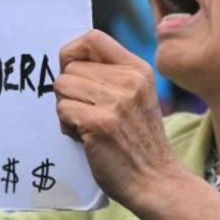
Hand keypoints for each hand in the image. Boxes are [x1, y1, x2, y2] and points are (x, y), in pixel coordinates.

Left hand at [55, 30, 179, 205]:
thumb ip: (112, 76)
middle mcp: (129, 80)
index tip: (73, 73)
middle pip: (70, 67)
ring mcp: (115, 102)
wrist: (156, 181)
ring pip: (62, 86)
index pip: (92, 38)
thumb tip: (69, 62)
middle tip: (85, 112)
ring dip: (65, 108)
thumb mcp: (138, 97)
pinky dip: (67, 126)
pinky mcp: (100, 123)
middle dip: (69, 90)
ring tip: (86, 125)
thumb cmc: (140, 142)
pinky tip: (85, 138)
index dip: (73, 52)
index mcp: (138, 69)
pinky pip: (63, 110)